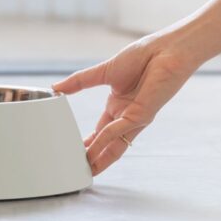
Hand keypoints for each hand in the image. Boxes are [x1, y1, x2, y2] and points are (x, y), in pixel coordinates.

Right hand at [52, 33, 198, 174]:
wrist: (165, 51)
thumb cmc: (142, 57)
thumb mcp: (102, 72)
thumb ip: (78, 82)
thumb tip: (55, 88)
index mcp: (118, 106)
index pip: (101, 132)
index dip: (88, 144)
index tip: (74, 153)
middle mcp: (126, 116)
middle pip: (107, 144)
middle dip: (93, 158)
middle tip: (76, 170)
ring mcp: (134, 118)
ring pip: (114, 145)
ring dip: (99, 158)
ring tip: (84, 170)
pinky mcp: (142, 115)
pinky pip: (119, 130)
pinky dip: (105, 139)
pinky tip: (92, 148)